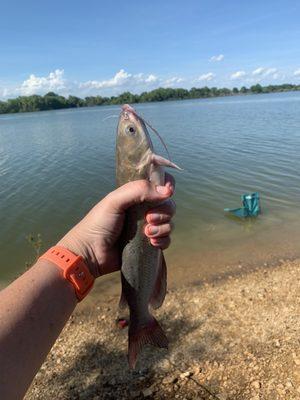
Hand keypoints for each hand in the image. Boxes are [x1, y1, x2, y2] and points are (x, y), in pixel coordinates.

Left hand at [57, 173, 175, 277]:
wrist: (91, 253)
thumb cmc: (98, 224)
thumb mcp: (115, 201)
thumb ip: (139, 190)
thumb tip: (167, 192)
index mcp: (136, 195)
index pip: (159, 184)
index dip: (168, 185)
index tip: (168, 192)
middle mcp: (144, 209)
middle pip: (168, 205)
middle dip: (163, 212)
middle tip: (148, 218)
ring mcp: (147, 227)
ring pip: (169, 223)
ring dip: (162, 228)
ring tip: (147, 233)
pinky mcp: (148, 244)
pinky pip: (166, 240)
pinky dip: (163, 240)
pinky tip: (152, 243)